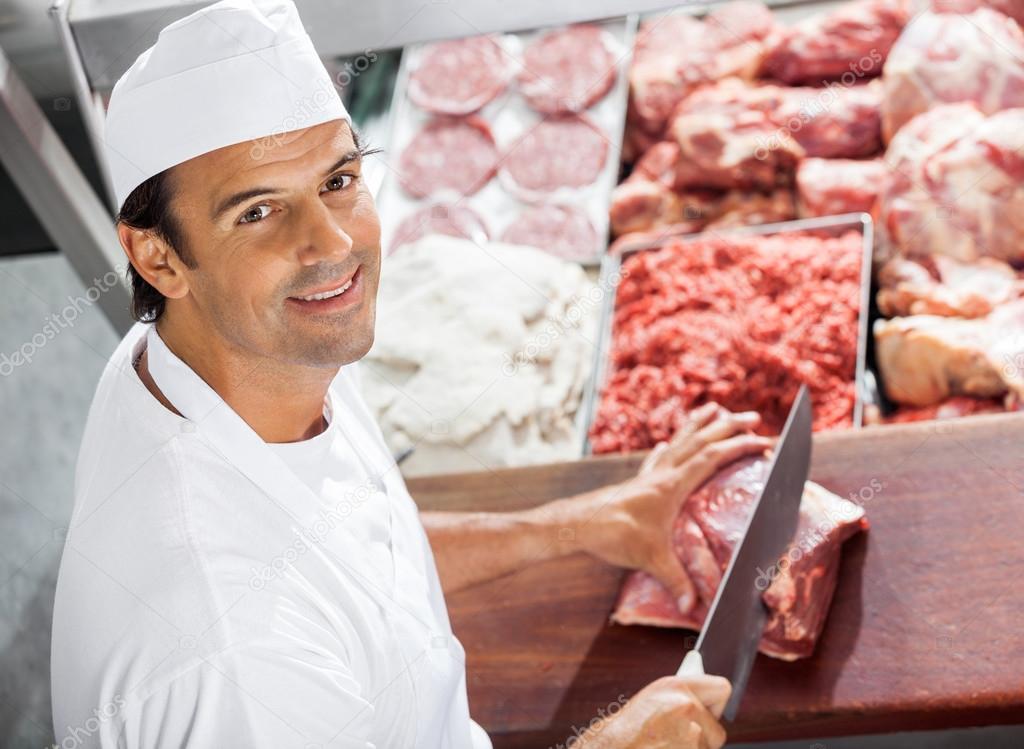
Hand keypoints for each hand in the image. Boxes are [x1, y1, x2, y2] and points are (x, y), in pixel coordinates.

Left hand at [568, 404, 772, 612]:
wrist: (576, 525)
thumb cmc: (613, 535)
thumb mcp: (650, 558)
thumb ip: (676, 580)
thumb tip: (694, 606)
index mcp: (671, 485)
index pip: (711, 457)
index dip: (738, 447)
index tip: (763, 442)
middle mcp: (661, 474)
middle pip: (700, 441)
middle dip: (728, 427)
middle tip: (753, 417)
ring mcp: (647, 476)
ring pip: (679, 442)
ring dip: (699, 425)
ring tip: (715, 408)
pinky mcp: (634, 484)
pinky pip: (656, 459)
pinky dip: (666, 449)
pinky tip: (664, 443)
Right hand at [576, 674, 730, 748]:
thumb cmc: (625, 732)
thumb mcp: (651, 702)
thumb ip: (679, 696)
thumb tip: (702, 677)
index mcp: (674, 686)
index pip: (722, 689)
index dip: (715, 704)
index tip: (710, 710)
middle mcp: (686, 706)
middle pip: (718, 729)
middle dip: (703, 738)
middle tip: (676, 739)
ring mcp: (691, 735)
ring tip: (664, 747)